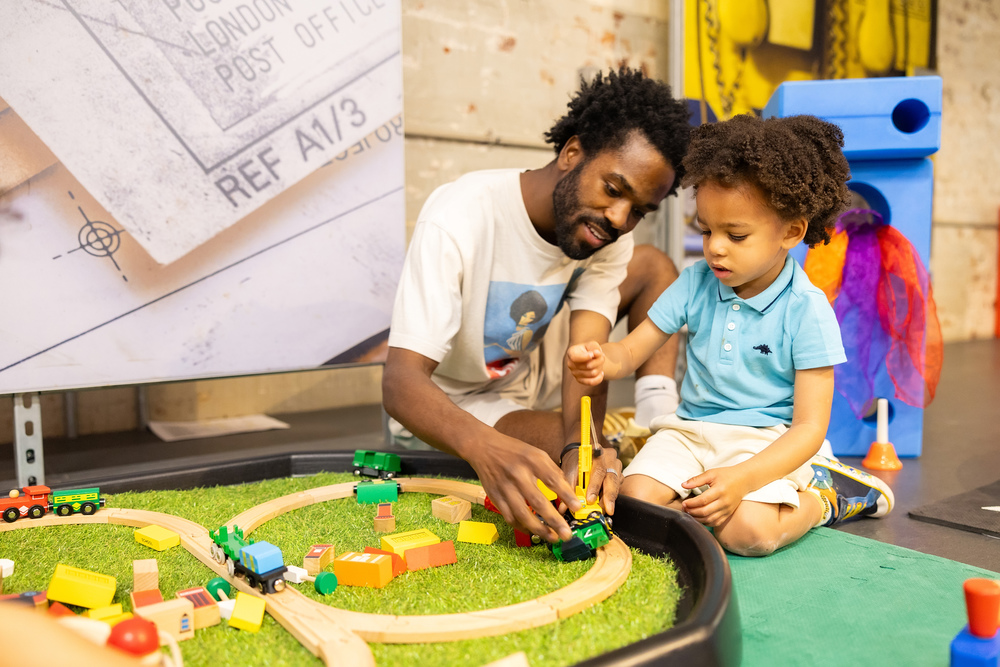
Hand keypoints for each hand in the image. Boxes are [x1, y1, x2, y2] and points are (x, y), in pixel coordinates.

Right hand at [465, 432, 580, 542]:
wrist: (483, 447)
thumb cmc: (514, 451)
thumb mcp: (536, 453)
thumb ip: (552, 470)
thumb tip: (568, 491)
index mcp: (531, 460)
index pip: (552, 479)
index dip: (566, 495)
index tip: (577, 507)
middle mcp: (518, 474)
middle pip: (537, 501)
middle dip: (554, 521)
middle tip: (566, 534)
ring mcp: (505, 487)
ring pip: (522, 514)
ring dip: (539, 530)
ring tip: (552, 537)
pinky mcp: (495, 497)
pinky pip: (510, 517)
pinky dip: (522, 527)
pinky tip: (533, 531)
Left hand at [561, 445, 622, 515]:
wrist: (579, 456)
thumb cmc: (574, 462)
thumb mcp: (569, 472)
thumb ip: (570, 488)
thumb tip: (567, 506)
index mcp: (596, 452)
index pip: (598, 470)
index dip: (595, 486)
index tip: (590, 499)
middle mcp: (609, 458)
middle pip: (612, 479)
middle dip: (607, 497)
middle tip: (605, 510)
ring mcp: (616, 466)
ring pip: (615, 485)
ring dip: (608, 500)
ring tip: (601, 510)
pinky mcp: (619, 475)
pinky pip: (616, 488)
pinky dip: (609, 498)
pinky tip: (603, 505)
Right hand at [566, 342, 605, 385]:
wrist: (590, 357)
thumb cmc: (590, 349)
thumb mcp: (592, 344)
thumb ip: (594, 348)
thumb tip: (596, 354)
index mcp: (571, 352)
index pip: (575, 357)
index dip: (585, 357)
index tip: (592, 354)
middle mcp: (570, 364)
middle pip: (588, 365)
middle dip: (599, 360)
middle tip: (602, 356)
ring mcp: (574, 373)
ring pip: (592, 373)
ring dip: (600, 367)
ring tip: (600, 363)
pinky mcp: (579, 380)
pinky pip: (591, 382)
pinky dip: (599, 377)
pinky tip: (601, 373)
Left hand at [680, 467, 750, 526]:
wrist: (743, 480)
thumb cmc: (726, 475)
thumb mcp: (711, 473)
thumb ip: (697, 480)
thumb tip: (683, 485)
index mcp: (719, 490)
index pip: (703, 500)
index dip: (691, 503)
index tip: (684, 503)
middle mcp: (724, 502)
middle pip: (705, 511)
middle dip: (692, 512)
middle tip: (684, 509)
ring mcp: (727, 509)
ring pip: (710, 519)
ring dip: (698, 519)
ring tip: (690, 514)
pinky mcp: (728, 513)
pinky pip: (716, 522)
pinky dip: (706, 522)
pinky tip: (699, 518)